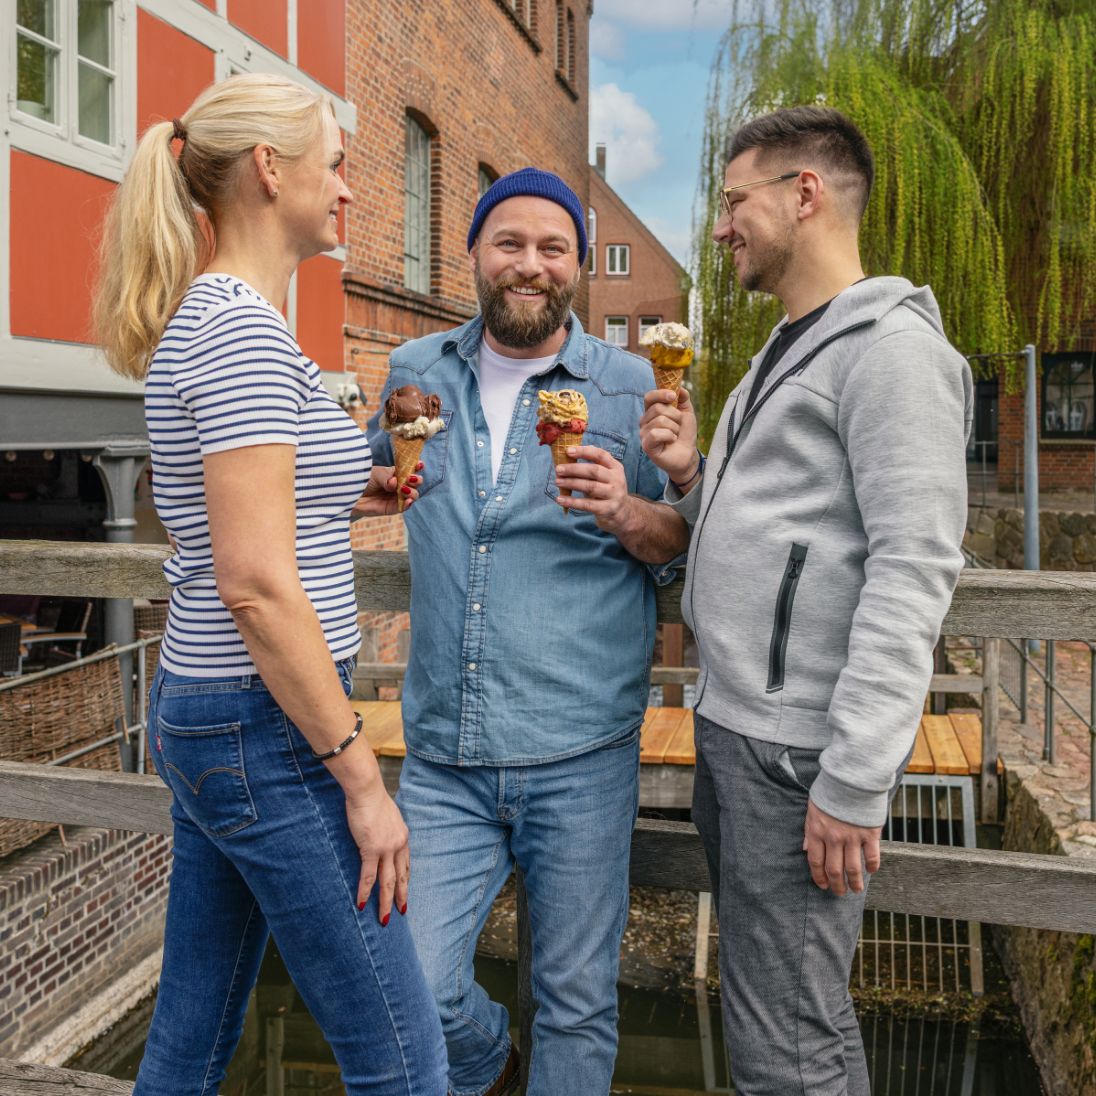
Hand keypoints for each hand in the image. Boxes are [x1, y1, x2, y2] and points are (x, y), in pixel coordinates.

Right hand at [343, 780, 409, 922]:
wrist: (366, 790)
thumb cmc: (372, 798)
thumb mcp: (386, 815)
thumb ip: (386, 829)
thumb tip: (379, 834)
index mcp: (402, 836)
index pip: (406, 864)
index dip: (405, 880)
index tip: (405, 893)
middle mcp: (398, 844)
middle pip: (401, 877)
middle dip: (401, 897)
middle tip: (402, 912)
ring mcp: (386, 848)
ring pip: (388, 882)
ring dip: (386, 902)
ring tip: (384, 919)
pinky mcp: (371, 849)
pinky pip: (368, 876)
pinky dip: (365, 892)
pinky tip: (361, 904)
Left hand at [351, 461, 423, 517]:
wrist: (346, 493)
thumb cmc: (360, 479)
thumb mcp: (375, 473)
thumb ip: (387, 477)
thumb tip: (396, 483)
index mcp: (395, 473)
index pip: (410, 469)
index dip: (417, 467)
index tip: (419, 464)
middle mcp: (398, 485)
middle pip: (415, 483)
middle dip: (416, 480)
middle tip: (410, 479)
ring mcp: (396, 497)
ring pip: (412, 495)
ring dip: (412, 492)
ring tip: (404, 489)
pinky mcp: (391, 508)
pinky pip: (403, 507)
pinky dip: (408, 504)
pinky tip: (408, 500)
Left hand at [553, 445, 633, 533]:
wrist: (622, 512)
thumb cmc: (607, 489)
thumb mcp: (605, 475)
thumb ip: (593, 464)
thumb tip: (571, 451)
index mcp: (615, 467)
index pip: (600, 455)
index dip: (584, 451)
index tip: (568, 450)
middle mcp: (617, 479)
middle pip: (594, 471)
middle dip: (574, 469)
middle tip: (558, 469)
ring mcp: (614, 495)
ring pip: (590, 487)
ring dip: (571, 483)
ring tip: (557, 481)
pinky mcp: (608, 509)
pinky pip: (587, 504)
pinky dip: (572, 502)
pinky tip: (560, 499)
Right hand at [640, 388, 698, 484]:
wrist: (688, 454)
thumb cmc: (684, 434)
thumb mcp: (687, 413)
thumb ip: (683, 399)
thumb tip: (679, 387)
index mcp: (652, 411)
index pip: (649, 397)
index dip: (660, 394)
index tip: (673, 396)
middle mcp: (645, 421)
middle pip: (657, 408)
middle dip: (675, 416)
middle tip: (678, 426)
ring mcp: (644, 434)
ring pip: (660, 421)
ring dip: (674, 428)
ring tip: (675, 435)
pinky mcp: (646, 445)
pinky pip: (656, 434)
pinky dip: (669, 436)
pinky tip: (671, 440)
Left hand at [803, 799, 881, 895]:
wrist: (851, 777)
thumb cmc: (830, 791)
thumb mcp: (812, 808)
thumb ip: (809, 830)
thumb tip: (804, 848)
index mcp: (816, 830)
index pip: (815, 861)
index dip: (818, 876)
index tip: (822, 885)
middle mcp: (833, 837)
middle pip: (834, 869)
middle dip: (836, 885)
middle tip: (840, 892)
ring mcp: (852, 836)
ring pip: (853, 868)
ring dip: (855, 882)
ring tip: (856, 889)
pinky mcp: (870, 833)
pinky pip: (872, 856)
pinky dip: (872, 867)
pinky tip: (871, 871)